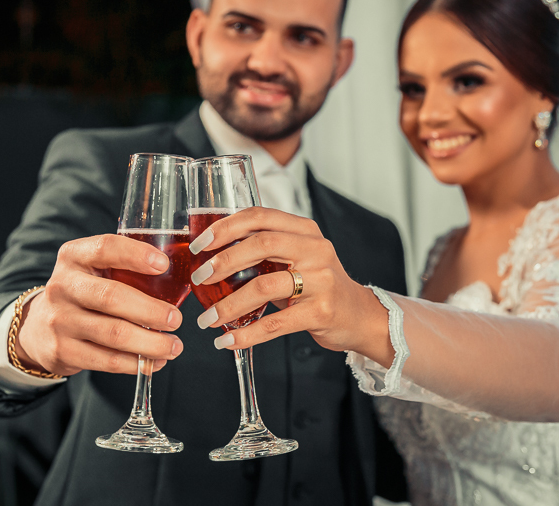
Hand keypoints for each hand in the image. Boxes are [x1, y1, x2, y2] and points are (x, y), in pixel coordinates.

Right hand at [15, 234, 183, 376]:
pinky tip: (155, 362)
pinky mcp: (62, 351)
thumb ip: (127, 269)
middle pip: (111, 297)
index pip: (105, 248)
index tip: (164, 265)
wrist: (40, 327)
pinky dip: (136, 363)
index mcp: (74, 256)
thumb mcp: (96, 270)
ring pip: (113, 333)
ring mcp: (59, 320)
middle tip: (176, 320)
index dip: (136, 255)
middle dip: (151, 310)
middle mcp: (62, 285)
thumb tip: (178, 279)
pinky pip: (106, 360)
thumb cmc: (85, 293)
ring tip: (174, 346)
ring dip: (150, 343)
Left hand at [190, 207, 392, 364]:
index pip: (260, 217)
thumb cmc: (319, 285)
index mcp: (305, 230)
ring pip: (264, 286)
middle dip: (224, 261)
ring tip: (208, 319)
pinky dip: (247, 334)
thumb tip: (211, 258)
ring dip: (229, 304)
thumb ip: (265, 251)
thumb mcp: (298, 257)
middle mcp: (316, 250)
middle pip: (262, 244)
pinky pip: (275, 323)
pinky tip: (228, 341)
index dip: (225, 227)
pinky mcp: (321, 312)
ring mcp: (321, 280)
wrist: (359, 316)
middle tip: (200, 278)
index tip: (199, 244)